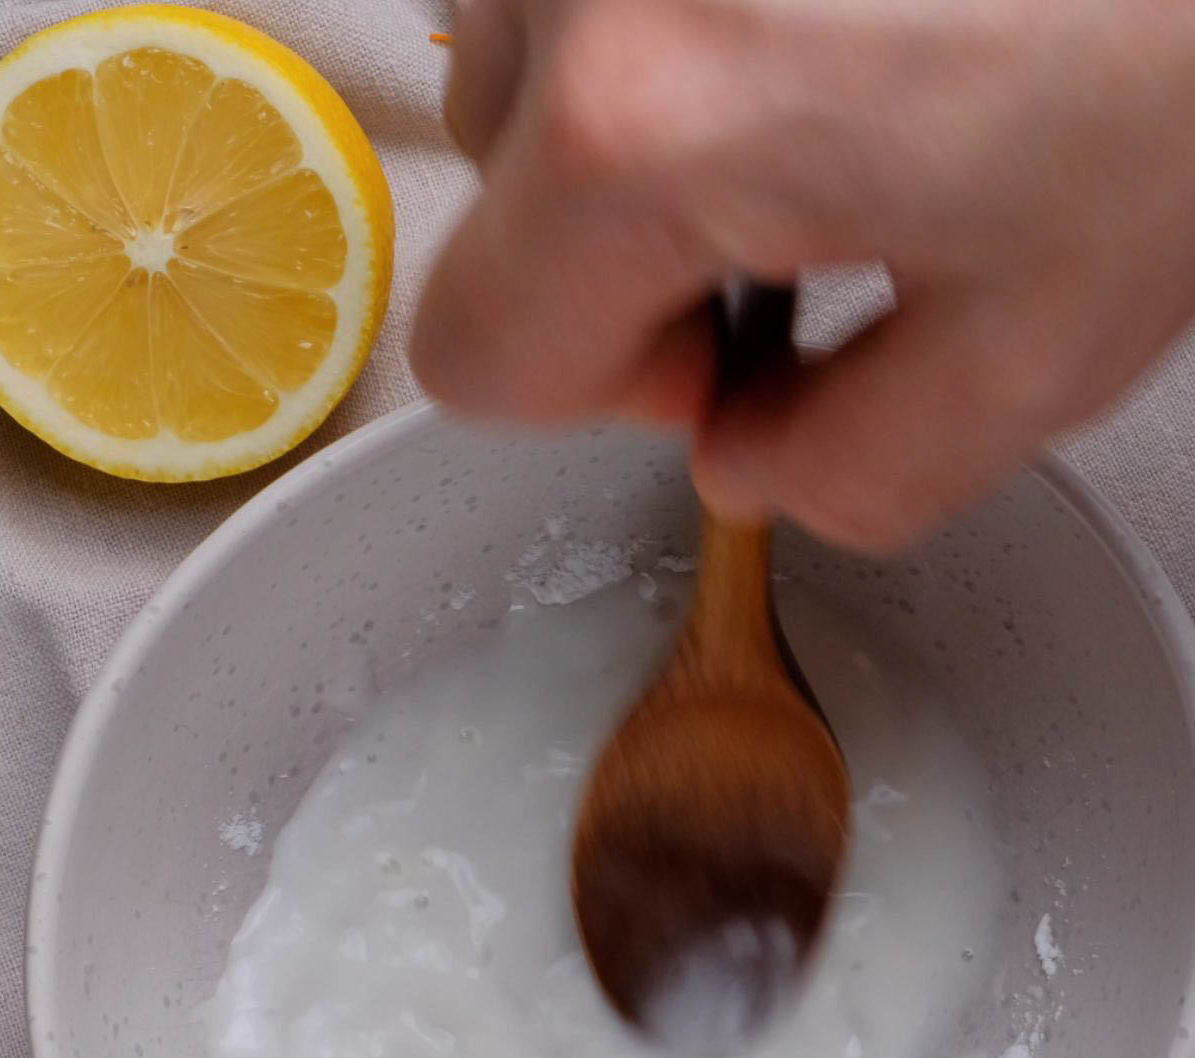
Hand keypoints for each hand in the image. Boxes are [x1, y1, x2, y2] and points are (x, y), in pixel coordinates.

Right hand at [414, 0, 1194, 550]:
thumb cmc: (1183, 30)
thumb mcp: (1044, 341)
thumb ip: (856, 469)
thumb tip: (751, 460)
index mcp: (655, 123)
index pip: (476, 352)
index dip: (607, 390)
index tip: (731, 346)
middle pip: (498, 183)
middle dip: (622, 234)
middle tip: (807, 202)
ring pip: (534, 46)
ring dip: (644, 102)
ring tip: (831, 78)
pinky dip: (678, 8)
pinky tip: (819, 12)